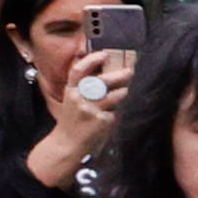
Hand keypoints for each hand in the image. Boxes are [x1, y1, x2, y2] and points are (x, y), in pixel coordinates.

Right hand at [34, 53, 129, 177]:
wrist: (67, 142)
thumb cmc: (73, 119)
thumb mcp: (72, 100)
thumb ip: (84, 87)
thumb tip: (105, 71)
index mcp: (71, 90)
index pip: (78, 71)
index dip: (91, 60)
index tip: (104, 54)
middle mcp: (79, 98)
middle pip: (102, 81)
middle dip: (120, 74)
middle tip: (130, 71)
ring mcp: (90, 110)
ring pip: (115, 95)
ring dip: (123, 91)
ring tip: (124, 91)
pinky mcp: (101, 121)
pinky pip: (116, 111)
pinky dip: (117, 110)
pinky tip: (113, 113)